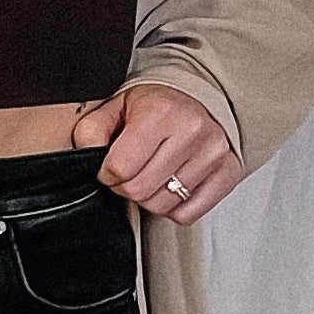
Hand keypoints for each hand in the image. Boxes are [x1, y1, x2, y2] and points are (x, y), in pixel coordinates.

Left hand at [70, 84, 242, 223]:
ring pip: (162, 206)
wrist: (198, 99)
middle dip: (126, 187)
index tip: (111, 166)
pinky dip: (173, 207)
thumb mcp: (116, 107)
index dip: (107, 174)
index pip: (120, 168)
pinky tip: (172, 184)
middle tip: (130, 172)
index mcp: (160, 111)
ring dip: (149, 197)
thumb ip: (91, 131)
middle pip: (140, 191)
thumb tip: (85, 157)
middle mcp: (191, 131)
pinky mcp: (227, 174)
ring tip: (152, 174)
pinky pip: (187, 214)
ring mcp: (213, 154)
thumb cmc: (156, 106)